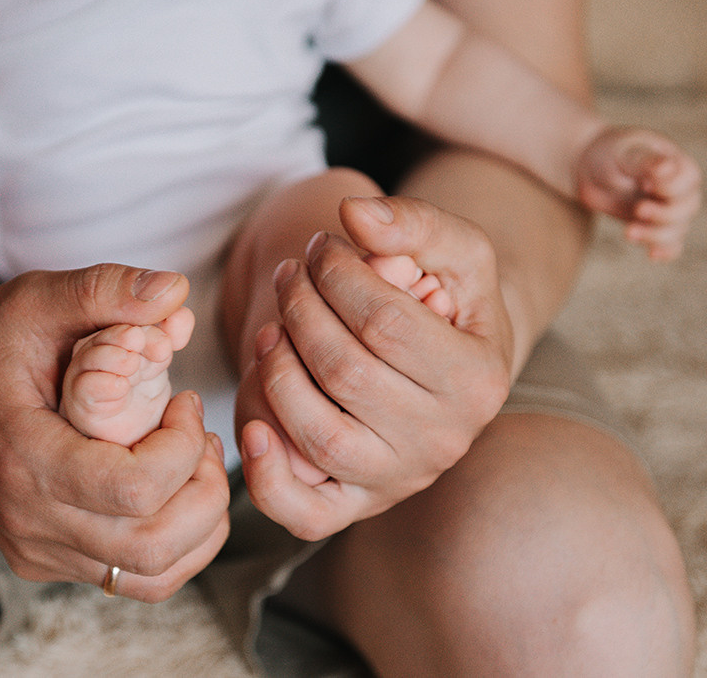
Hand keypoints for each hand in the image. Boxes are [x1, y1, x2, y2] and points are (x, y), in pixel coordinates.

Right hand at [0, 264, 229, 601]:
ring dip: (200, 523)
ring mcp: (35, 550)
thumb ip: (105, 289)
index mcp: (22, 458)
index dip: (184, 448)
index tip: (184, 400)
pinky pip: (134, 578)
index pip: (135, 491)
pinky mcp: (46, 560)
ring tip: (196, 460)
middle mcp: (27, 521)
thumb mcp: (36, 299)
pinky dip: (178, 542)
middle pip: (154, 546)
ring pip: (154, 575)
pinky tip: (176, 487)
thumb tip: (177, 288)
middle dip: (206, 491)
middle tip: (204, 435)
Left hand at [238, 197, 512, 540]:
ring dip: (277, 370)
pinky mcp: (354, 505)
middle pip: (344, 371)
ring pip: (317, 434)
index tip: (320, 248)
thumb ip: (413, 222)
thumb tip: (354, 213)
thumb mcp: (453, 250)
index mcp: (477, 380)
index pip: (386, 322)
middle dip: (301, 309)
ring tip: (272, 328)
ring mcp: (396, 479)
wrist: (443, 364)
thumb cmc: (446, 301)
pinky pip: (305, 514)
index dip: (336, 275)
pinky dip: (267, 478)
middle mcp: (443, 441)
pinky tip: (250, 428)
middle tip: (289, 276)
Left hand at [576, 126, 701, 259]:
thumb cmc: (609, 154)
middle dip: (663, 214)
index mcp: (678, 166)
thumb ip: (645, 162)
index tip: (645, 184)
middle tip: (637, 210)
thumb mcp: (624, 154)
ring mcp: (667, 210)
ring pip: (676, 230)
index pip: (687, 182)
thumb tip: (667, 168)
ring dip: (655, 235)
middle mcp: (679, 190)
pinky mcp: (653, 227)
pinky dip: (665, 251)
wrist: (589, 170)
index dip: (669, 188)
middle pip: (686, 209)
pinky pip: (669, 245)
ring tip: (628, 232)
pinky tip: (652, 255)